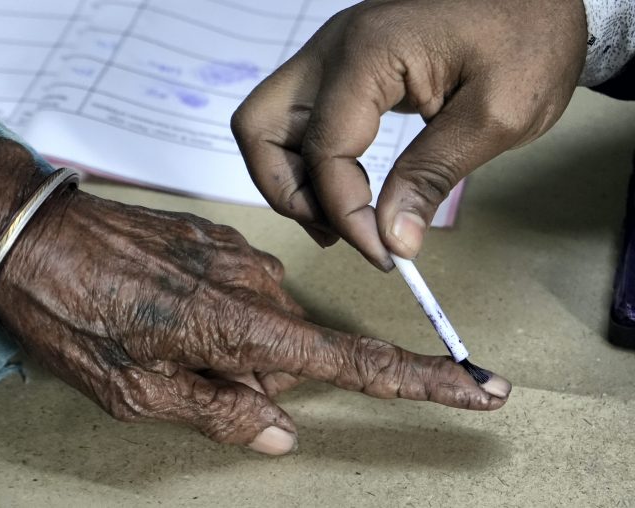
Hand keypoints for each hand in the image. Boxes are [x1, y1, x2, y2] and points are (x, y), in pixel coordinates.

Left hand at [0, 192, 508, 454]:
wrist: (30, 233)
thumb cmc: (74, 314)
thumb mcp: (135, 392)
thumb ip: (219, 413)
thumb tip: (283, 432)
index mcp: (241, 329)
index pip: (353, 364)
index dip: (419, 380)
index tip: (476, 385)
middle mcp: (253, 285)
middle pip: (293, 352)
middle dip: (259, 377)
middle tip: (187, 376)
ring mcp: (236, 254)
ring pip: (265, 321)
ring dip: (234, 345)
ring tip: (164, 339)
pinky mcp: (215, 236)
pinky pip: (241, 287)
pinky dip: (218, 310)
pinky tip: (164, 305)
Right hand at [232, 0, 587, 266]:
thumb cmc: (529, 40)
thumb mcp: (496, 116)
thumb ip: (433, 177)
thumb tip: (391, 240)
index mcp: (368, 53)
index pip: (323, 149)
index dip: (343, 212)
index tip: (382, 253)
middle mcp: (331, 49)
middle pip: (259, 128)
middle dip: (286, 191)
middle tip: (335, 231)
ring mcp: (330, 56)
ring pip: (267, 126)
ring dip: (290, 180)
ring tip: (338, 220)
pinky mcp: (340, 69)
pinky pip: (297, 122)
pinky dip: (309, 163)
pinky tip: (345, 190)